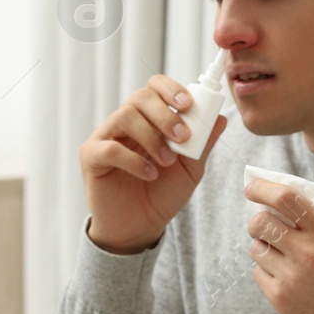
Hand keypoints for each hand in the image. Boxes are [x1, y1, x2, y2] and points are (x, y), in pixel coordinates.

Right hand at [81, 75, 227, 253]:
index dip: (171, 90)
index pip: (155, 87)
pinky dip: (134, 160)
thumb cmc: (162, 194)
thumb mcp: (191, 169)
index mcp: (149, 118)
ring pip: (125, 116)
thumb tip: (221, 118)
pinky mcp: (92, 157)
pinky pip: (110, 147)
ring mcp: (106, 137)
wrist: (140, 226)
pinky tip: (149, 174)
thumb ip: (203, 144)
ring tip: (167, 161)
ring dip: (152, 137)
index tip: (189, 105)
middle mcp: (126, 122)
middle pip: (140, 97)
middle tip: (183, 137)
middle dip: (165, 114)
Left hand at [244, 178, 313, 313]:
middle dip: (257, 220)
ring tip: (282, 255)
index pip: (285, 198)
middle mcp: (307, 253)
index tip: (252, 188)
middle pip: (260, 222)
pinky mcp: (280, 298)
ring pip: (255, 248)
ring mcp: (291, 277)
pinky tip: (287, 277)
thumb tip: (281, 202)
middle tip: (264, 225)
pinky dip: (267, 271)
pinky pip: (258, 273)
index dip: (262, 189)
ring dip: (264, 247)